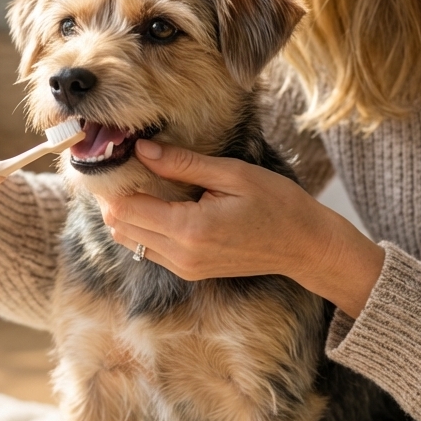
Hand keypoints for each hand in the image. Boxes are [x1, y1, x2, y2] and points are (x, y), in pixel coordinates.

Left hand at [100, 139, 384, 318]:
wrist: (305, 246)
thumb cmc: (277, 204)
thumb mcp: (232, 174)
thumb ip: (182, 164)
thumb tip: (142, 149)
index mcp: (190, 230)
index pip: (125, 210)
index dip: (115, 184)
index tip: (121, 158)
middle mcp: (181, 255)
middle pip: (121, 227)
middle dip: (118, 197)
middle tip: (130, 167)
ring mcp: (184, 268)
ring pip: (130, 241)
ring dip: (130, 213)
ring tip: (146, 183)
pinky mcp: (189, 271)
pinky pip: (149, 250)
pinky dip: (145, 227)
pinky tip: (162, 203)